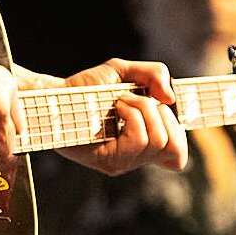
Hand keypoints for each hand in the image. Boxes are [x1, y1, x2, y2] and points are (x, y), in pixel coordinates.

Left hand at [57, 59, 188, 174]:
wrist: (57, 95)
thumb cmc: (88, 88)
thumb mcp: (124, 71)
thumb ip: (154, 74)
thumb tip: (170, 97)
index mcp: (143, 144)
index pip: (176, 159)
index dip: (178, 135)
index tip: (162, 111)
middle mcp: (135, 158)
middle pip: (174, 146)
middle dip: (159, 113)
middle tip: (134, 101)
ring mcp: (123, 163)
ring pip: (157, 139)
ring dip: (141, 109)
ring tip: (119, 102)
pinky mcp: (109, 162)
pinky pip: (139, 138)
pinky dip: (131, 114)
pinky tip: (114, 108)